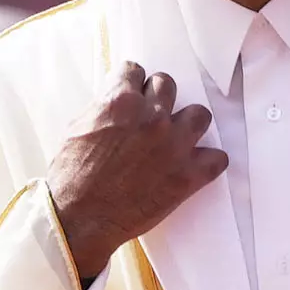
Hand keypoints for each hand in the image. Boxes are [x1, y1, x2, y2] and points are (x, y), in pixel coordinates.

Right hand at [45, 67, 224, 283]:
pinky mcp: (189, 176)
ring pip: (200, 114)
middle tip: (149, 118)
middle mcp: (152, 117)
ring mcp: (174, 145)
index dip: (131, 85)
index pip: (135, 71)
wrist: (80, 218)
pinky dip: (208, 162)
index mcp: (121, 101)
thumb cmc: (71, 176)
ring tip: (176, 138)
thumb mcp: (77, 128)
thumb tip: (116, 103)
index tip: (131, 97)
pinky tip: (194, 167)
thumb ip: (103, 108)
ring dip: (187, 123)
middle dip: (157, 98)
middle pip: (167, 85)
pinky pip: (218, 158)